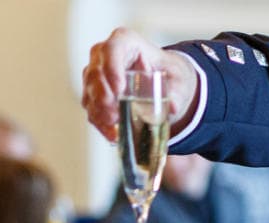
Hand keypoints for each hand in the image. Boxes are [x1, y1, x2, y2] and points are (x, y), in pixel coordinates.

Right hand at [82, 28, 199, 141]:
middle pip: (95, 72)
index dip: (112, 68)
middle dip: (102, 95)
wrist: (161, 83)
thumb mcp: (178, 79)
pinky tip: (112, 134)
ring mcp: (95, 75)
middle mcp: (105, 56)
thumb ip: (177, 92)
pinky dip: (100, 123)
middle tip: (114, 115)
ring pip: (89, 92)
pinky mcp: (93, 95)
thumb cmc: (167, 74)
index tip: (119, 89)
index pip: (113, 49)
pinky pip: (91, 109)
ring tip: (114, 127)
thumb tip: (173, 107)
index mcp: (126, 42)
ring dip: (100, 112)